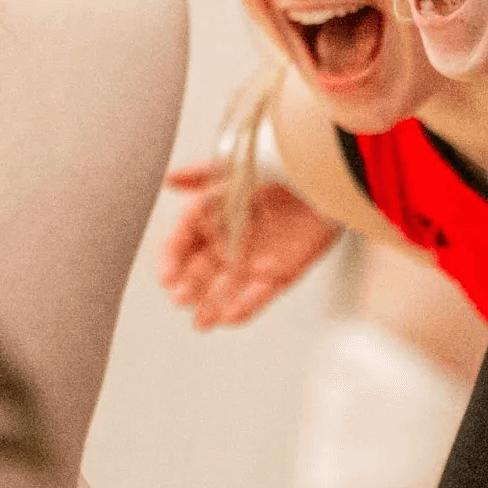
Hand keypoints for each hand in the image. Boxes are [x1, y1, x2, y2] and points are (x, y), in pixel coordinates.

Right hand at [156, 159, 342, 328]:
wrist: (321, 172)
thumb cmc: (277, 164)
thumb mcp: (235, 165)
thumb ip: (201, 174)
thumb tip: (168, 178)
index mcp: (210, 217)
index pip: (180, 244)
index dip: (170, 261)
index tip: (167, 278)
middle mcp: (228, 242)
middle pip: (200, 272)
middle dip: (189, 288)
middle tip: (182, 298)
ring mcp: (253, 260)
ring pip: (226, 290)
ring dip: (212, 307)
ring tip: (202, 322)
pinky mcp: (281, 273)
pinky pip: (260, 295)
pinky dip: (246, 307)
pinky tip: (231, 316)